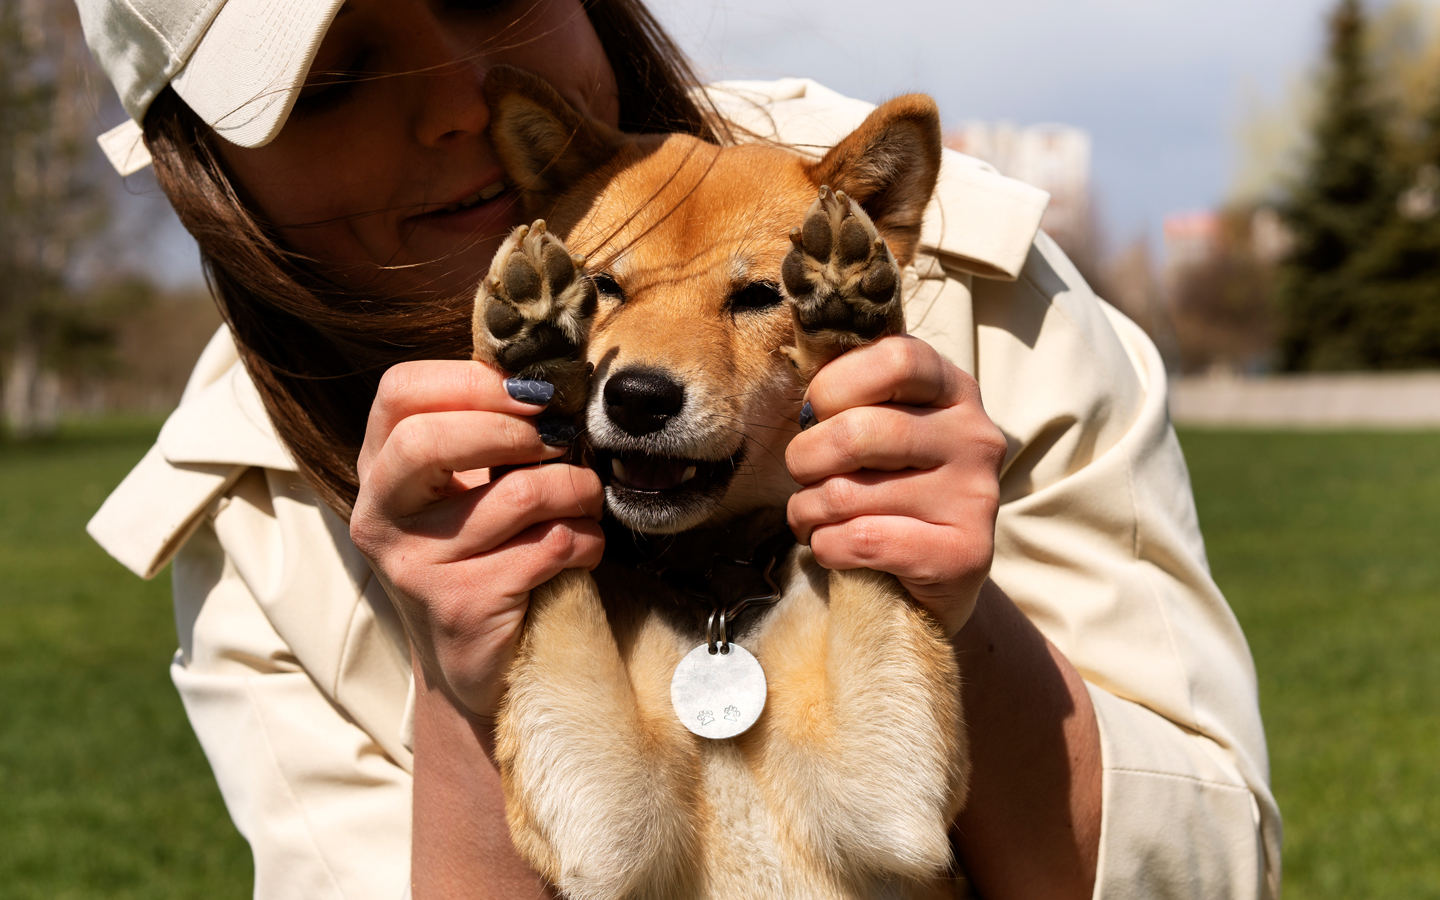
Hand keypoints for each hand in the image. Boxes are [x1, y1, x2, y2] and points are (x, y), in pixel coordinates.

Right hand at [350, 360, 604, 719]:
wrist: (471, 664)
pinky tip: (583, 548)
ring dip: (575, 489)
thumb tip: (549, 376)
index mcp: (378, 468)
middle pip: (430, 440)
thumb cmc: (481, 554)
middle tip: (561, 439)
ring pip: (516, 495)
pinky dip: (585, 540)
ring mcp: (413, 565)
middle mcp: (379, 515)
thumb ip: (486, 429)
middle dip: (516, 432)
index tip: (533, 395)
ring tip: (586, 499)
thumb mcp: (466, 486)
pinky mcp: (460, 607)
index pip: (399, 393)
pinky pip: (548, 548)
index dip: (472, 381)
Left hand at [785, 335, 1006, 635]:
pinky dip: (826, 545)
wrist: (937, 574)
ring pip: (847, 493)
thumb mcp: (881, 424)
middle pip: (859, 430)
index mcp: (954, 390)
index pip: (896, 357)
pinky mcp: (964, 555)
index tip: (816, 412)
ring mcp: (976, 497)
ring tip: (811, 516)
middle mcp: (976, 437)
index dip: (836, 382)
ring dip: (807, 509)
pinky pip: (861, 540)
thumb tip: (803, 371)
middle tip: (802, 474)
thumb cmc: (890, 485)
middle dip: (805, 457)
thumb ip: (853, 392)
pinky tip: (831, 545)